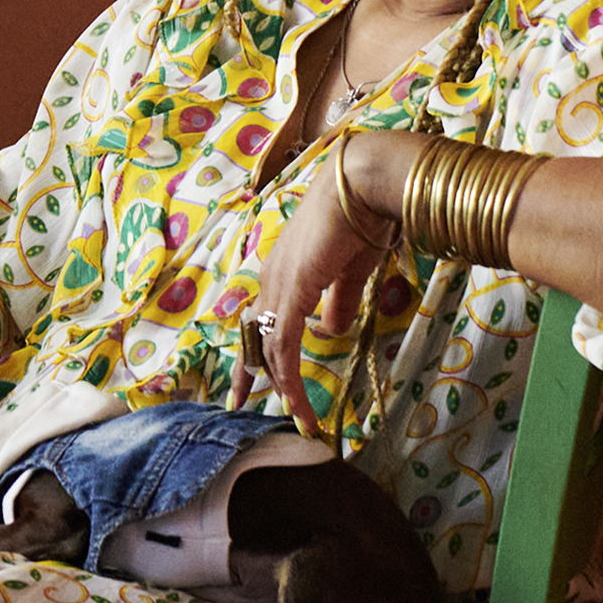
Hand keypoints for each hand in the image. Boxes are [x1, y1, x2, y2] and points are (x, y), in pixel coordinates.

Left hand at [237, 145, 399, 438]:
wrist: (364, 185)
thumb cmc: (362, 219)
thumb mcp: (349, 272)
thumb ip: (338, 301)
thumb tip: (331, 331)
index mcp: (284, 270)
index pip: (262, 317)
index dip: (257, 349)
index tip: (252, 379)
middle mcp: (273, 277)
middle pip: (254, 335)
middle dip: (248, 373)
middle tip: (237, 403)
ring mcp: (279, 283)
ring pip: (269, 344)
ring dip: (281, 384)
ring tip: (296, 417)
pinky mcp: (293, 290)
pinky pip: (285, 343)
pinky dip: (290, 375)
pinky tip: (296, 399)